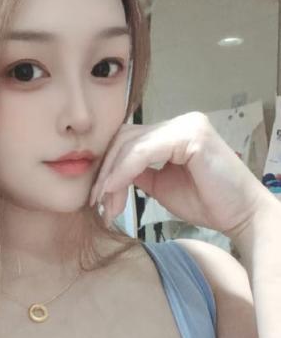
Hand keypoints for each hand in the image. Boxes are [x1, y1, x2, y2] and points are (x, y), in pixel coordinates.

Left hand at [89, 111, 273, 237]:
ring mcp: (186, 125)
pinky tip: (114, 190)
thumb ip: (139, 173)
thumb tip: (108, 174)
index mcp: (174, 132)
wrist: (240, 215)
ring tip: (104, 203)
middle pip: (125, 139)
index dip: (108, 167)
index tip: (96, 197)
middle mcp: (180, 122)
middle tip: (96, 203)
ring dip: (112, 175)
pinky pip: (144, 152)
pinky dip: (124, 171)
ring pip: (131, 144)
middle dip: (106, 172)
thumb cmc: (207, 202)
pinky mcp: (190, 135)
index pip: (129, 141)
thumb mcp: (161, 186)